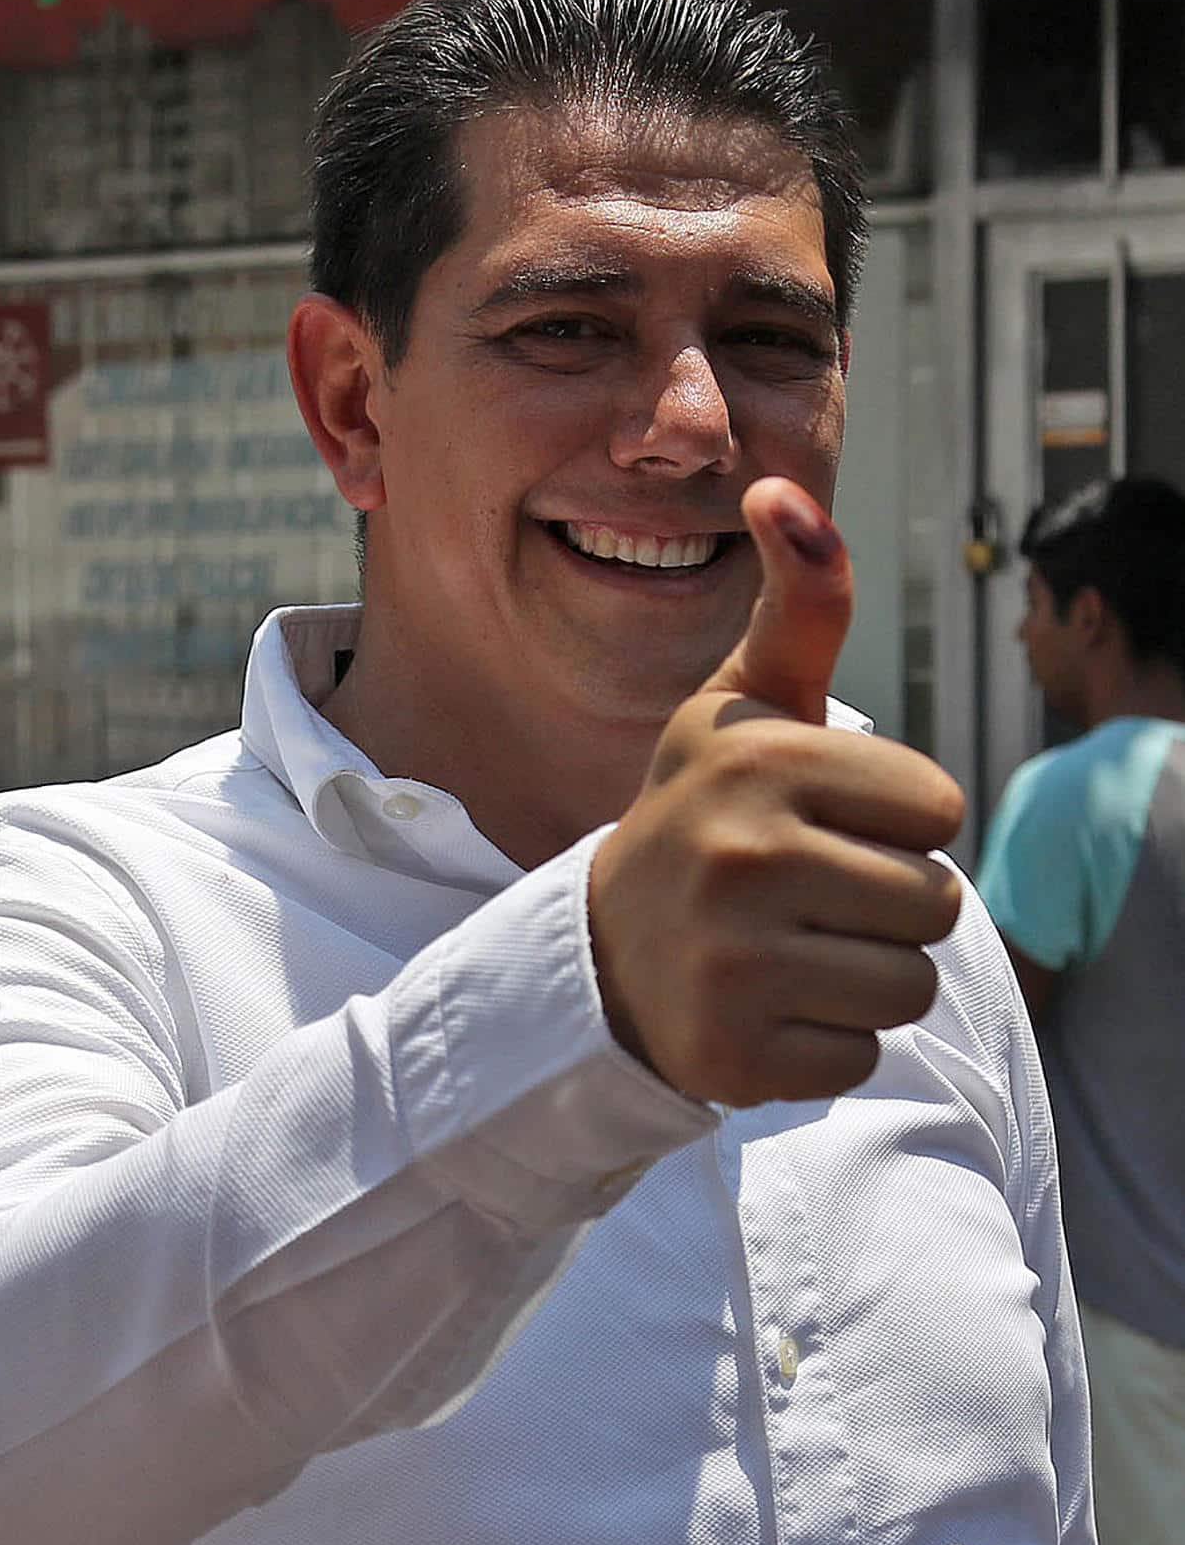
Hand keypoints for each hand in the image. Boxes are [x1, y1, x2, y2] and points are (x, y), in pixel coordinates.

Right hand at [587, 477, 964, 1106]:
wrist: (602, 951)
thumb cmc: (706, 816)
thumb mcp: (746, 707)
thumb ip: (799, 606)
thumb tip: (786, 487)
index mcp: (758, 757)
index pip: (942, 810)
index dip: (896, 823)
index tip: (819, 824)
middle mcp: (740, 854)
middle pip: (936, 903)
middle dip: (885, 906)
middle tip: (802, 898)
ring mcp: (730, 961)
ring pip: (907, 987)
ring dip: (862, 978)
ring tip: (787, 952)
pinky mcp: (729, 1054)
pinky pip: (859, 1056)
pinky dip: (823, 1044)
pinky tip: (762, 1009)